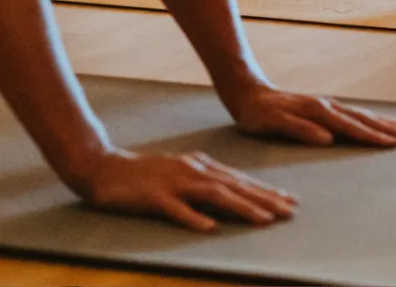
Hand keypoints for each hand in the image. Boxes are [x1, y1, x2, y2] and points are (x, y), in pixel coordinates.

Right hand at [76, 147, 296, 231]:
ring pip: (214, 196)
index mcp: (200, 166)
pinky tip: (210, 228)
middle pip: (234, 186)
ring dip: (241, 207)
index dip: (266, 191)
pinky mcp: (153, 197)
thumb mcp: (180, 172)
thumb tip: (232, 196)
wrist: (105, 168)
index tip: (290, 201)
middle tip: (289, 212)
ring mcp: (173, 183)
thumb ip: (204, 182)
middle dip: (264, 199)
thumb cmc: (145, 174)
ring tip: (264, 220)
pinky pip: (176, 210)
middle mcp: (192, 171)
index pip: (240, 180)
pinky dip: (194, 218)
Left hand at [229, 85, 395, 147]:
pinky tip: (376, 123)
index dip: (372, 136)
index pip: (351, 127)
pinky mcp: (322, 107)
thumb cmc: (258, 114)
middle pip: (363, 118)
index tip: (393, 144)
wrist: (247, 92)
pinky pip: (352, 114)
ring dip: (383, 122)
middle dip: (388, 128)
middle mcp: (326, 106)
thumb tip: (327, 138)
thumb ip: (300, 130)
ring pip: (361, 114)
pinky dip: (369, 119)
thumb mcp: (273, 124)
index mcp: (317, 112)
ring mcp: (326, 105)